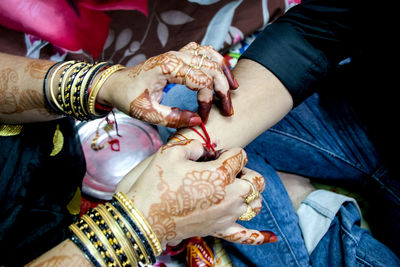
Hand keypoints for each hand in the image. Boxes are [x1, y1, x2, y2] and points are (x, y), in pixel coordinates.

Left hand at [98, 42, 237, 127]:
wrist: (116, 84)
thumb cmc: (129, 97)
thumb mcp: (148, 113)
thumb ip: (173, 118)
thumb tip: (198, 120)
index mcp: (168, 68)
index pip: (201, 81)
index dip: (207, 101)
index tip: (203, 117)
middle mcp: (175, 56)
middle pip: (211, 67)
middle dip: (223, 89)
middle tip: (227, 109)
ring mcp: (178, 53)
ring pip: (210, 55)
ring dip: (223, 71)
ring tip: (233, 88)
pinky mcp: (178, 55)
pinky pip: (203, 52)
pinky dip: (215, 61)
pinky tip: (221, 74)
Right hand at [122, 139, 275, 246]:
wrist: (142, 217)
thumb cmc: (155, 184)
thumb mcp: (171, 152)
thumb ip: (194, 145)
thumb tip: (205, 148)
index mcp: (220, 174)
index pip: (240, 155)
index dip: (228, 152)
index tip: (214, 155)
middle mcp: (230, 195)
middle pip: (255, 179)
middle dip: (243, 171)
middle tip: (225, 170)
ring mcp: (227, 215)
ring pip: (255, 203)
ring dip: (250, 194)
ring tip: (235, 189)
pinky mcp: (219, 230)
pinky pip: (246, 236)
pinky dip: (259, 236)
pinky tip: (271, 236)